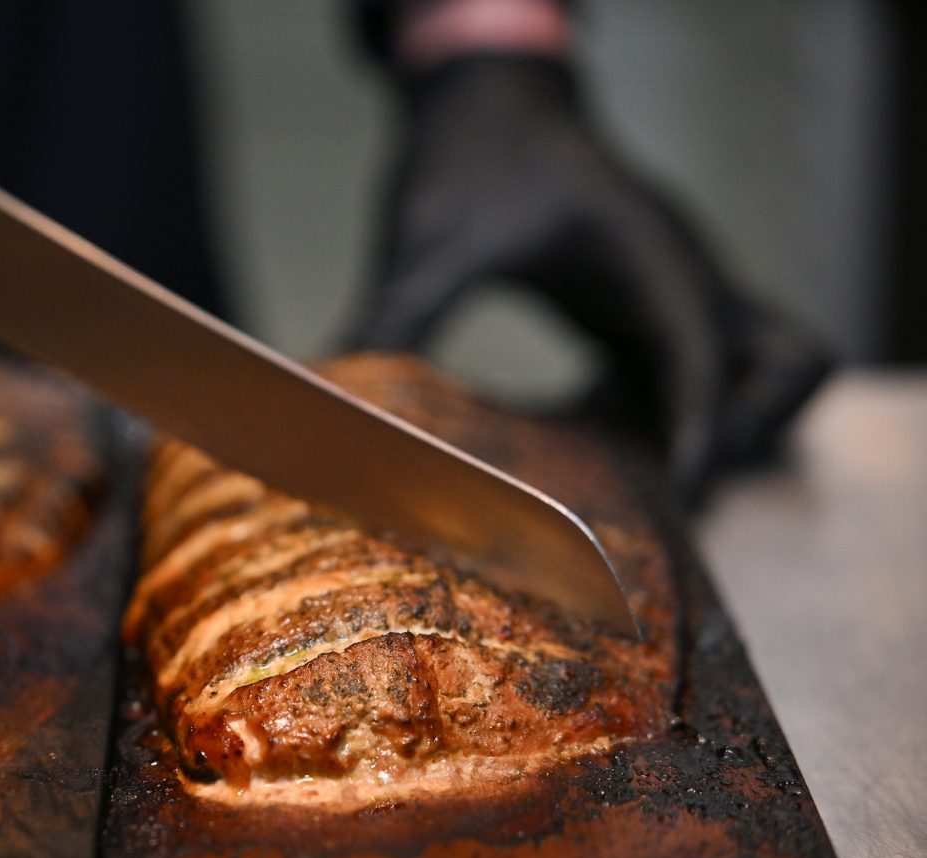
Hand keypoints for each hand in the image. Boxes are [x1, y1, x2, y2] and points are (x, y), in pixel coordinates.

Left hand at [347, 53, 831, 498]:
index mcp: (648, 255)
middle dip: (737, 434)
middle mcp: (682, 275)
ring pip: (760, 369)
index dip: (698, 432)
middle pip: (785, 366)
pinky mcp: (648, 305)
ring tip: (630, 468)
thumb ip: (393, 320)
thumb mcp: (428, 244)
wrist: (490, 97)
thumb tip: (334, 395)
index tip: (671, 497)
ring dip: (715, 427)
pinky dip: (667, 415)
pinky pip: (696, 372)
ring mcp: (675, 289)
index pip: (706, 353)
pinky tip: (587, 436)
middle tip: (658, 480)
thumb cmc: (470, 156)